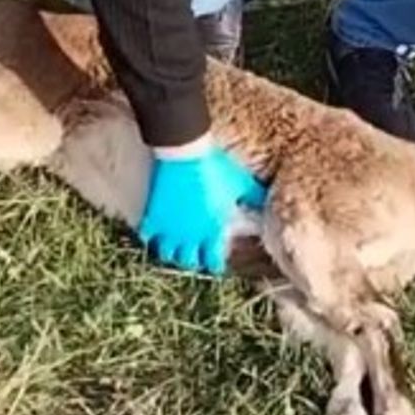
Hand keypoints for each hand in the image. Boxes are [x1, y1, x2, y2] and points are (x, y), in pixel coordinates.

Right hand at [138, 137, 266, 274]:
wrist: (186, 152)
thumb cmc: (215, 167)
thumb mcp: (240, 183)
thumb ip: (254, 197)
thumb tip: (268, 204)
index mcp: (213, 230)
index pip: (213, 261)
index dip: (214, 263)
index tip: (214, 260)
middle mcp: (190, 235)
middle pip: (188, 262)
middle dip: (192, 260)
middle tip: (193, 254)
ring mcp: (170, 227)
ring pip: (166, 254)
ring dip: (171, 252)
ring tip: (174, 246)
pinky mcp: (154, 216)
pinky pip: (147, 236)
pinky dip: (149, 236)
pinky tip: (154, 232)